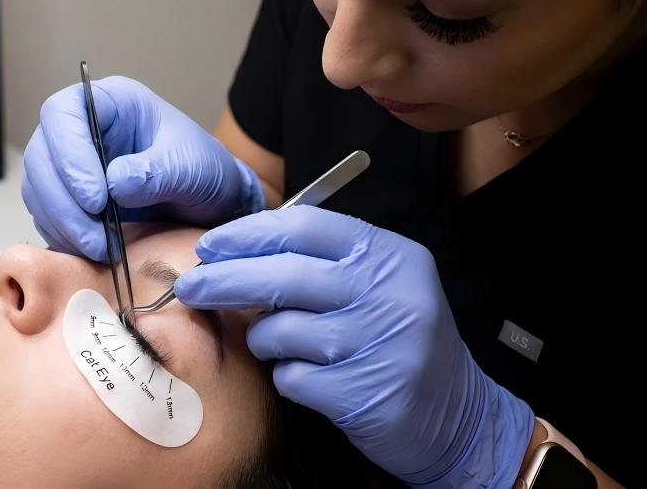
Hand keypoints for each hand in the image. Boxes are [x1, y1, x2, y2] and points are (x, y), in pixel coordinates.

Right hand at [21, 76, 263, 260]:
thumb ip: (156, 172)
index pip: (63, 114)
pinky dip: (64, 237)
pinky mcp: (69, 198)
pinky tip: (93, 251)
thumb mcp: (192, 167)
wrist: (210, 204)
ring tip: (101, 249)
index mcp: (110, 103)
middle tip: (95, 237)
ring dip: (62, 225)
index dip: (69, 155)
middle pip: (41, 155)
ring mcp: (71, 164)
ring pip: (38, 189)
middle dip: (63, 202)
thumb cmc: (204, 170)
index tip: (96, 199)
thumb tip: (115, 184)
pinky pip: (47, 216)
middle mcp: (82, 129)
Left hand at [175, 206, 534, 486]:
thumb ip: (321, 262)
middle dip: (223, 279)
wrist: (457, 419)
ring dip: (262, 338)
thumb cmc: (397, 340)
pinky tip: (308, 377)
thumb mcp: (378, 284)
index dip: (247, 233)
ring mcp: (378, 345)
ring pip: (280, 329)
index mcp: (389, 255)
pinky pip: (291, 378)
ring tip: (276, 343)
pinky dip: (286, 377)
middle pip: (282, 275)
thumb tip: (237, 250)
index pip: (304, 227)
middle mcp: (388, 294)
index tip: (210, 245)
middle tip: (189, 286)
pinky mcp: (363, 394)